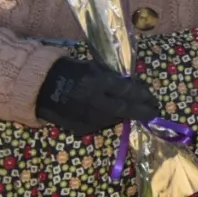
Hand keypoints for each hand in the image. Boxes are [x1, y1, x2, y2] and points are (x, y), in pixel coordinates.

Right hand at [33, 56, 161, 137]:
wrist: (43, 88)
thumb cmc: (73, 73)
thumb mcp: (95, 68)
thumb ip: (115, 78)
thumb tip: (135, 86)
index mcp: (99, 83)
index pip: (129, 91)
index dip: (144, 96)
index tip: (154, 99)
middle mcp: (95, 103)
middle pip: (127, 109)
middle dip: (143, 111)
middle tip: (154, 112)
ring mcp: (88, 118)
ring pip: (115, 118)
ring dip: (125, 114)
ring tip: (132, 110)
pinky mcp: (82, 128)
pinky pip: (101, 124)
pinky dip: (108, 119)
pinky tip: (109, 113)